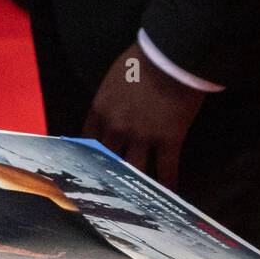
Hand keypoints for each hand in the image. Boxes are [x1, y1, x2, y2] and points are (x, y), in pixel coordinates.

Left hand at [83, 43, 203, 190]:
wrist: (171, 56)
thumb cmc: (143, 59)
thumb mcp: (116, 77)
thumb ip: (110, 98)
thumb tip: (112, 108)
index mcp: (100, 110)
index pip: (88, 142)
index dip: (88, 157)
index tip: (88, 170)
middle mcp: (117, 128)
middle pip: (108, 160)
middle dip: (109, 178)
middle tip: (111, 195)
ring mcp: (142, 137)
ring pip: (136, 169)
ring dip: (137, 186)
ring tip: (137, 202)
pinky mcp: (168, 139)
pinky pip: (167, 168)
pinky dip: (168, 184)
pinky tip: (170, 195)